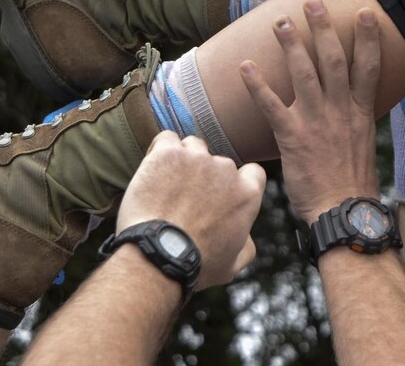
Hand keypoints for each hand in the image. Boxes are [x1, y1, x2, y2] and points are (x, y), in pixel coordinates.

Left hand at [115, 132, 266, 288]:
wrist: (157, 256)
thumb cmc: (194, 265)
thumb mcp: (232, 265)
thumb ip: (246, 245)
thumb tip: (246, 236)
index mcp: (246, 193)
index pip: (252, 172)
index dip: (236, 181)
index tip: (219, 194)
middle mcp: (226, 170)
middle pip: (217, 160)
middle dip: (204, 175)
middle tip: (184, 198)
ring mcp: (197, 159)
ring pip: (192, 147)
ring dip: (182, 160)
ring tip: (165, 184)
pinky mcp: (167, 154)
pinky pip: (165, 139)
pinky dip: (159, 150)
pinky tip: (152, 168)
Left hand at [238, 0, 382, 223]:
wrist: (341, 208)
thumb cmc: (351, 180)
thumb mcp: (362, 141)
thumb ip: (354, 116)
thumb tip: (351, 101)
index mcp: (359, 110)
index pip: (368, 66)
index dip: (368, 38)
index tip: (364, 13)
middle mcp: (340, 109)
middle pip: (333, 59)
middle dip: (323, 28)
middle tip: (312, 2)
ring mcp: (316, 120)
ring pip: (304, 73)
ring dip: (292, 44)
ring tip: (281, 21)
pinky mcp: (292, 136)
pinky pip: (271, 104)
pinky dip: (257, 84)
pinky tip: (246, 65)